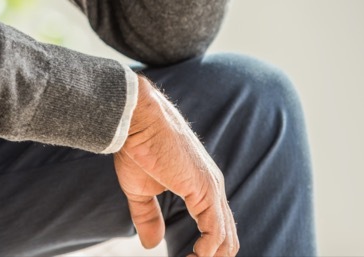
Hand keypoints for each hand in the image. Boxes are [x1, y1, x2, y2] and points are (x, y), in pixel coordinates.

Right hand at [114, 76, 237, 256]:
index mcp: (203, 186)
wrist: (136, 120)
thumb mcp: (141, 189)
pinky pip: (216, 230)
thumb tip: (152, 244)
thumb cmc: (137, 145)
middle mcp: (213, 188)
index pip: (218, 228)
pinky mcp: (204, 189)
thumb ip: (149, 216)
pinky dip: (207, 251)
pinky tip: (193, 256)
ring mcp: (212, 189)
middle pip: (227, 238)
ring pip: (225, 239)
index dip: (205, 252)